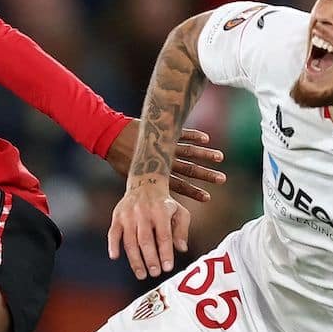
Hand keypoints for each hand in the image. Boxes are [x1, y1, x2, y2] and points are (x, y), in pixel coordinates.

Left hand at [104, 120, 225, 202]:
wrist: (110, 135)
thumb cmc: (119, 159)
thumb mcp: (133, 177)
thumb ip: (147, 185)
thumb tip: (155, 200)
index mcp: (156, 173)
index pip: (179, 185)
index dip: (194, 192)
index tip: (208, 198)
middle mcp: (164, 160)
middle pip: (189, 169)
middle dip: (206, 175)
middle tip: (222, 180)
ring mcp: (165, 144)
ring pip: (190, 151)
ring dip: (206, 155)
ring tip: (220, 158)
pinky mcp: (163, 131)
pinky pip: (183, 133)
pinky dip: (195, 136)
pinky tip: (206, 139)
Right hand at [109, 186, 190, 278]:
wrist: (145, 183)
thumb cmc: (165, 203)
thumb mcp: (180, 212)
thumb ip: (182, 230)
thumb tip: (182, 249)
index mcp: (161, 211)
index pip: (163, 236)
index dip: (165, 253)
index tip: (168, 268)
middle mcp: (143, 212)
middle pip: (145, 240)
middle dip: (150, 259)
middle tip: (155, 273)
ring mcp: (128, 215)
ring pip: (129, 240)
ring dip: (135, 259)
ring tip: (141, 274)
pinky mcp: (117, 216)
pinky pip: (113, 233)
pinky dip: (113, 245)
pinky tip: (115, 257)